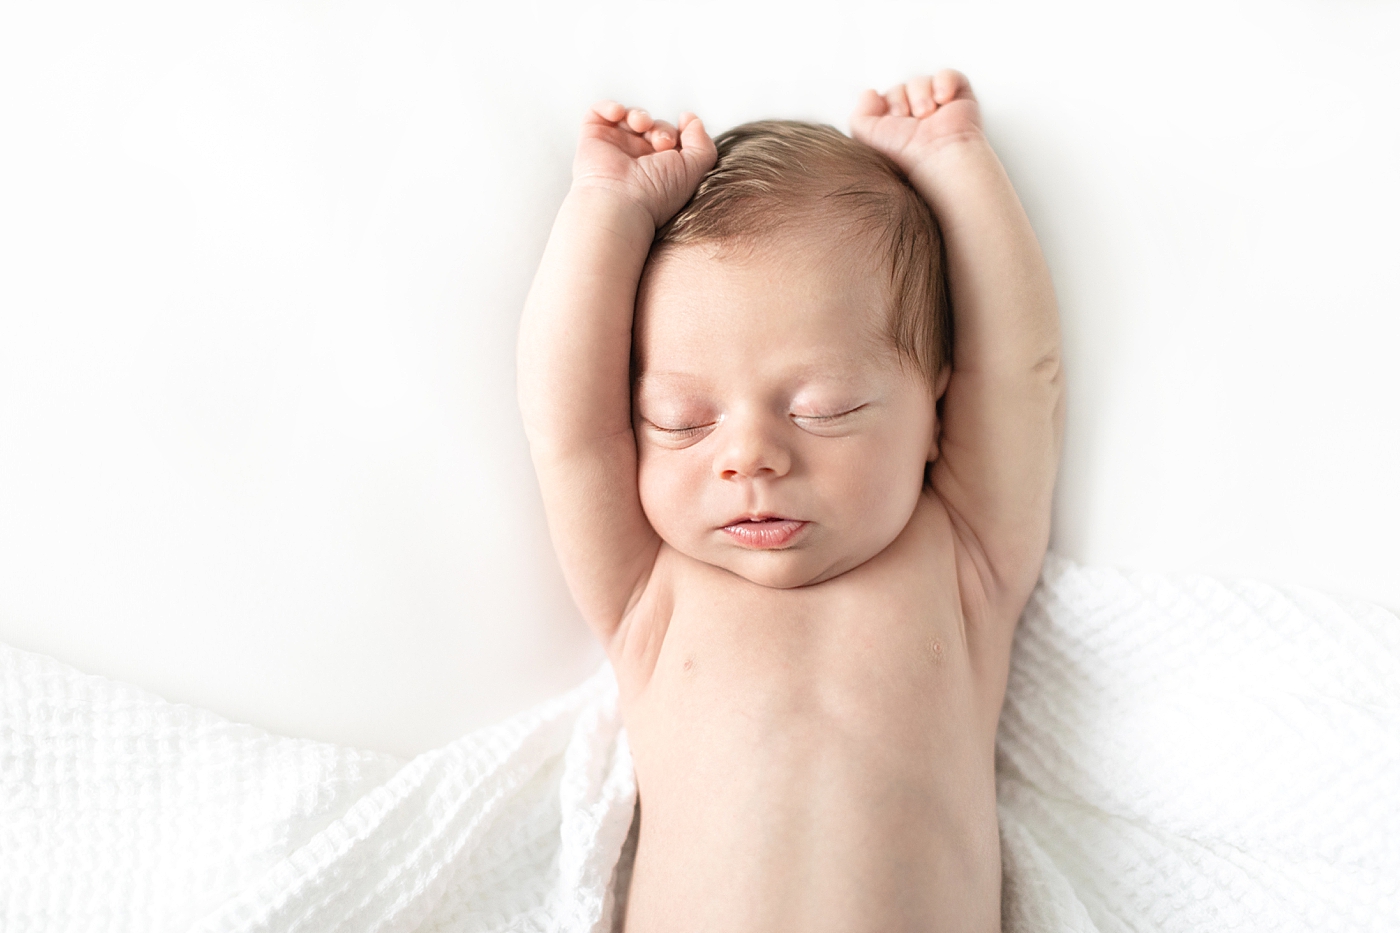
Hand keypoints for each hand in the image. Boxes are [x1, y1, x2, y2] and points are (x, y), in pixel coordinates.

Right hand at [572, 101, 716, 229]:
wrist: (620, 204)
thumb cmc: (657, 194)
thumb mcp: (695, 170)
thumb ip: (703, 143)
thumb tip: (691, 119)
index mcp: (659, 170)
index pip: (671, 141)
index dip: (679, 133)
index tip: (680, 138)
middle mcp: (636, 160)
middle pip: (653, 127)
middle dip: (661, 129)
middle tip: (661, 144)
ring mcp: (614, 149)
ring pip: (630, 117)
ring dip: (640, 115)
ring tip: (641, 125)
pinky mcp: (592, 139)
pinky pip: (599, 112)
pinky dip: (610, 106)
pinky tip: (619, 114)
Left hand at [850, 71, 982, 176]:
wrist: (936, 154)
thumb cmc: (904, 151)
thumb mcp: (867, 135)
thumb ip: (859, 115)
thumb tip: (870, 92)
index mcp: (898, 124)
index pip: (887, 96)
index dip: (889, 103)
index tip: (896, 119)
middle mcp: (917, 114)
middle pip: (902, 86)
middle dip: (903, 100)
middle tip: (911, 119)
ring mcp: (939, 105)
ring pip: (921, 81)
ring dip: (921, 95)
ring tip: (926, 114)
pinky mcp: (959, 97)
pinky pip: (948, 75)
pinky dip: (944, 82)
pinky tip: (943, 99)